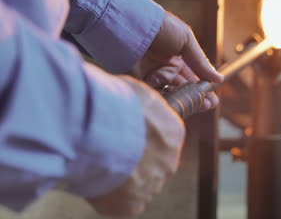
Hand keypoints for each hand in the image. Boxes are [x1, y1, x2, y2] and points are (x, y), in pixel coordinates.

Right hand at [87, 76, 184, 216]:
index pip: (165, 137)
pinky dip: (112, 195)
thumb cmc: (113, 105)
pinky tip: (98, 179)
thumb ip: (145, 102)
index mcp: (173, 132)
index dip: (145, 134)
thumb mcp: (136, 90)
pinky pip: (124, 202)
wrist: (93, 132)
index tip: (129, 132)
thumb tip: (140, 100)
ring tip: (102, 163)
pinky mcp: (131, 205)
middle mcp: (168, 161)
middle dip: (138, 158)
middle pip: (156, 162)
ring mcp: (151, 185)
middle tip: (114, 149)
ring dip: (125, 176)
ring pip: (141, 183)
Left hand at [133, 11, 222, 110]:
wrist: (134, 24)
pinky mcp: (141, 82)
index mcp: (177, 58)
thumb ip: (201, 62)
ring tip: (197, 105)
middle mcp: (165, 68)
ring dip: (184, 101)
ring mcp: (153, 76)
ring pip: (171, 94)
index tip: (213, 99)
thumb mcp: (187, 40)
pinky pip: (155, 95)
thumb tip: (218, 78)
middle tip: (208, 105)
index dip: (203, 89)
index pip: (192, 77)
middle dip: (196, 98)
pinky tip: (178, 103)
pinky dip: (166, 100)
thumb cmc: (162, 27)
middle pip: (183, 89)